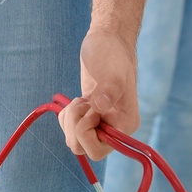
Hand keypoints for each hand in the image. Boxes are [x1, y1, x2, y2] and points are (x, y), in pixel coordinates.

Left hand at [62, 28, 138, 160]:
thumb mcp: (111, 70)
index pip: (99, 151)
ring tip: (80, 100)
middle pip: (83, 149)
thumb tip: (101, 106)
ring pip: (74, 140)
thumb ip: (108, 89)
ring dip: (69, 121)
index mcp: (125, 124)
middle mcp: (115, 128)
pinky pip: (70, 129)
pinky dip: (66, 117)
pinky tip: (76, 101)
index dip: (86, 133)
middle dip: (74, 127)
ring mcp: (101, 123)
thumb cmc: (111, 53)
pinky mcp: (89, 116)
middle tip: (81, 103)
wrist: (106, 40)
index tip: (90, 109)